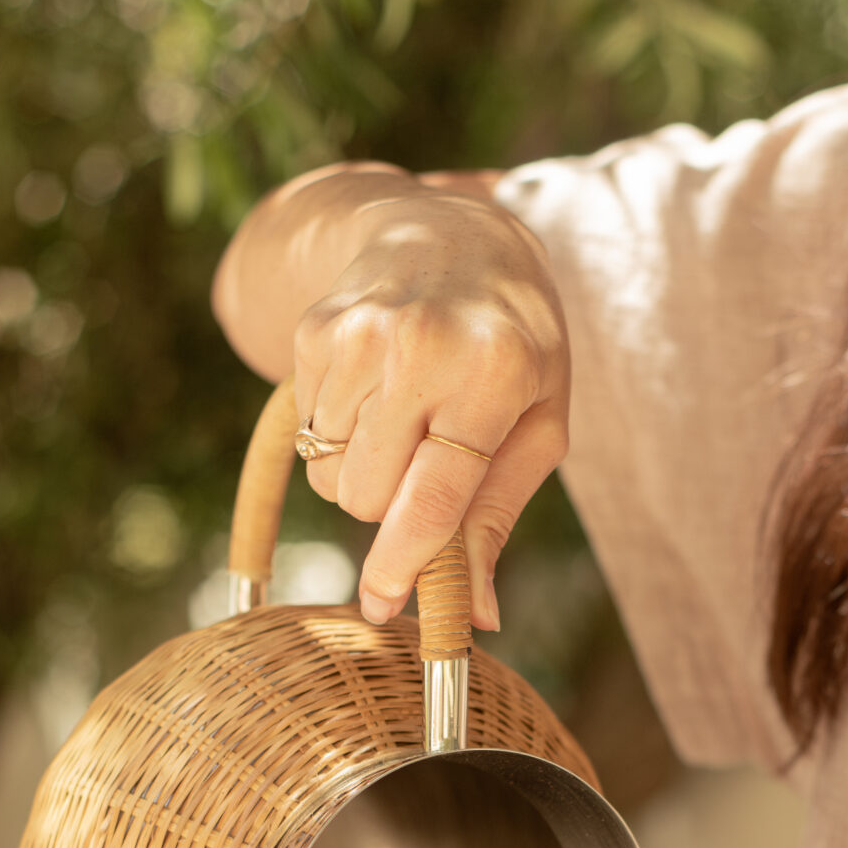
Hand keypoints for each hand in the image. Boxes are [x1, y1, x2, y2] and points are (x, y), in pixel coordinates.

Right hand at [292, 184, 569, 628]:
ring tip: (404, 418)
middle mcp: (422, 346)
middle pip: (369, 498)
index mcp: (495, 373)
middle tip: (425, 465)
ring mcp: (359, 332)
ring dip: (362, 473)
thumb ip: (499, 517)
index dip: (404, 563)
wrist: (454, 231)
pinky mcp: (316, 328)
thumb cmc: (515, 346)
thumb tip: (480, 616)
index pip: (434, 496)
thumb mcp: (538, 422)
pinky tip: (376, 388)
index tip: (381, 606)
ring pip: (331, 474)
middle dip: (391, 509)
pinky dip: (338, 434)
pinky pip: (309, 435)